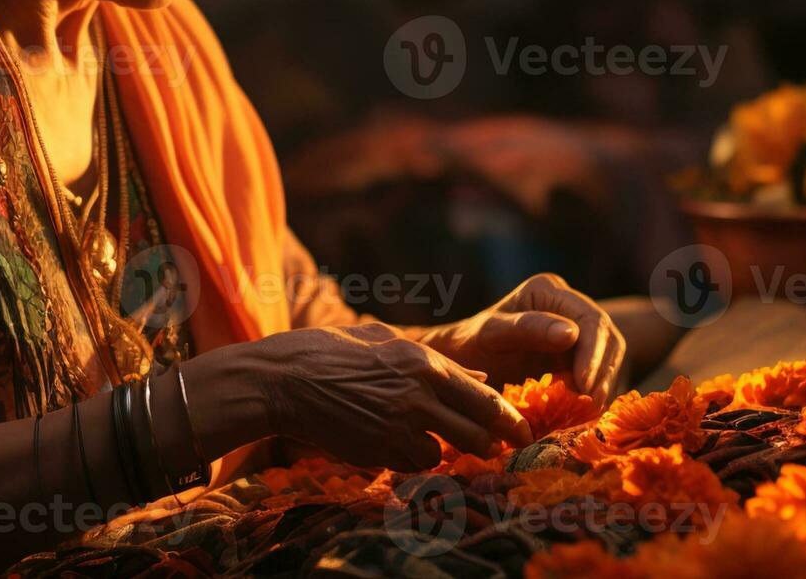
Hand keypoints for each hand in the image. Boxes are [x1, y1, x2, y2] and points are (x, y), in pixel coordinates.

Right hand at [245, 324, 532, 470]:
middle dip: (489, 442)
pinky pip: (411, 464)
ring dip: (443, 449)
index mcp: (423, 362)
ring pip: (442, 452)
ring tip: (431, 436)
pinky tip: (397, 443)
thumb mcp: (385, 340)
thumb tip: (481, 377)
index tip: (522, 431)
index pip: (483, 398)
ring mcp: (397, 427)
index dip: (508, 419)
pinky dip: (412, 458)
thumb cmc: (330, 351)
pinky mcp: (377, 451)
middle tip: (496, 447)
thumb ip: (438, 360)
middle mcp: (417, 396)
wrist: (283, 381)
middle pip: (475, 432)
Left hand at [412, 273, 626, 405]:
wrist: (462, 360)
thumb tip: (572, 334)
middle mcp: (567, 303)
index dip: (594, 354)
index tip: (585, 387)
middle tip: (591, 405)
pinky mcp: (577, 352)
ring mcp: (575, 326)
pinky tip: (585, 410)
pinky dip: (596, 390)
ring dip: (603, 383)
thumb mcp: (491, 334)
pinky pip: (599, 369)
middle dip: (601, 372)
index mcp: (548, 289)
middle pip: (606, 336)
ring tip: (588, 411)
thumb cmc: (470, 345)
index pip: (590, 319)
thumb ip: (527, 328)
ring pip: (609, 354)